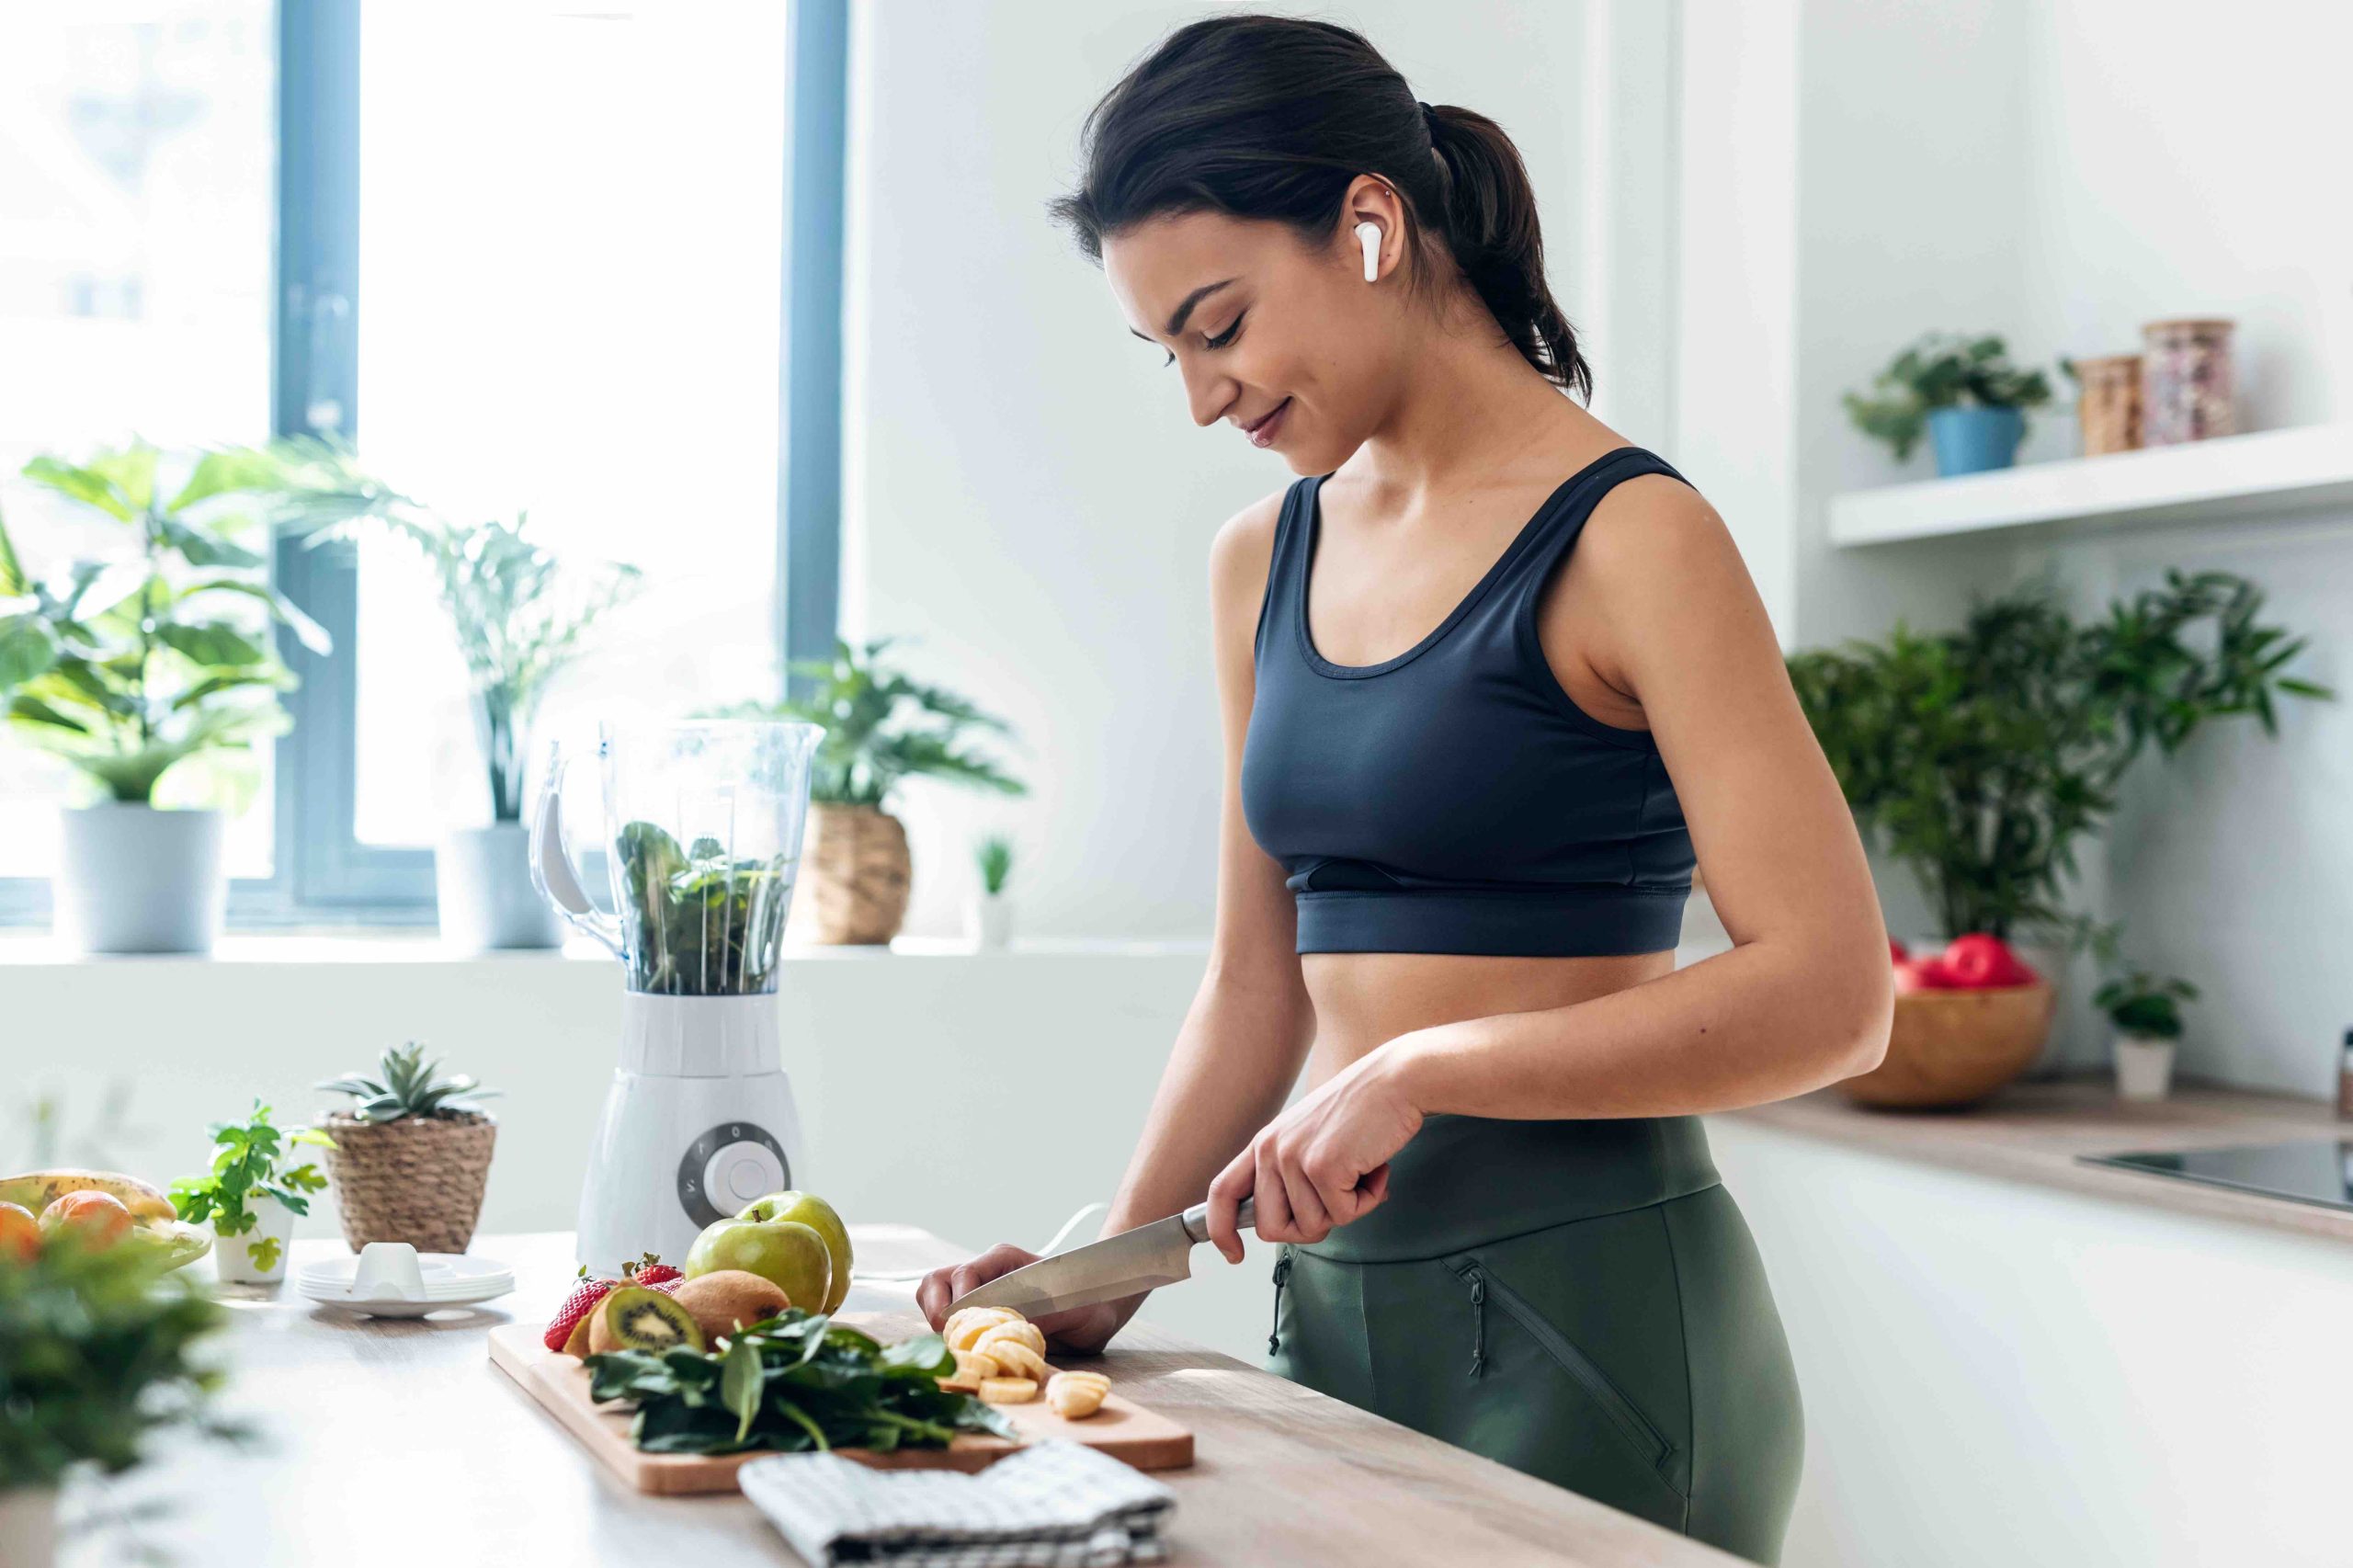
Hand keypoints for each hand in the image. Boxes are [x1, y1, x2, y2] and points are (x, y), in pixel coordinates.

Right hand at [915, 1242, 1128, 1355]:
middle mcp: (985, 1272)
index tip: (966, 1328)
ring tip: (954, 1347)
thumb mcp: (1072, 1309)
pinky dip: (945, 1334)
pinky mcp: (977, 1312)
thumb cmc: (1088, 1301)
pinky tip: (963, 1352)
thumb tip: (1004, 1329)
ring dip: (936, 1322)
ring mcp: (978, 1290)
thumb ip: (1040, 1315)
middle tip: (951, 1339)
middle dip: (936, 1311)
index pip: (965, 1274)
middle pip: (936, 1281)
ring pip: (933, 1296)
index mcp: (1005, 1260)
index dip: (959, 1303)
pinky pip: (946, 1317)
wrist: (1098, 1307)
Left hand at [1203, 1039, 1425, 1259]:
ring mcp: (1294, 1159)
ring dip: (1347, 1208)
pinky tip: (1375, 1169)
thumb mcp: (1310, 1137)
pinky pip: (1344, 1215)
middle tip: (1339, 1199)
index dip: (1221, 1229)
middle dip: (1309, 1228)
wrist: (1396, 1080)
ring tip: (1362, 1171)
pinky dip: (1367, 1200)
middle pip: (1271, 1228)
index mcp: (1264, 1143)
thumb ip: (1291, 1173)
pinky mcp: (1323, 1168)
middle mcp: (1271, 1149)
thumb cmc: (1362, 1111)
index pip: (1223, 1191)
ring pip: (1313, 1227)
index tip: (1233, 1254)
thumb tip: (1290, 1222)